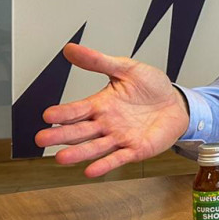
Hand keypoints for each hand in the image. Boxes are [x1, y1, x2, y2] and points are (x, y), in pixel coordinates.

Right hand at [35, 43, 190, 176]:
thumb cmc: (151, 87)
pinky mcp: (135, 149)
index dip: (63, 113)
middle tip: (42, 138)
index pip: (77, 109)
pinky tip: (91, 170)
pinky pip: (118, 158)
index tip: (48, 115)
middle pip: (79, 131)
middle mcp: (106, 123)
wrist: (177, 102)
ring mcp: (119, 138)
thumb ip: (99, 61)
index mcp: (101, 104)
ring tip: (61, 158)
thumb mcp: (127, 68)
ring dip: (78, 153)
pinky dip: (105, 164)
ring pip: (94, 147)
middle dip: (61, 135)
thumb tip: (71, 49)